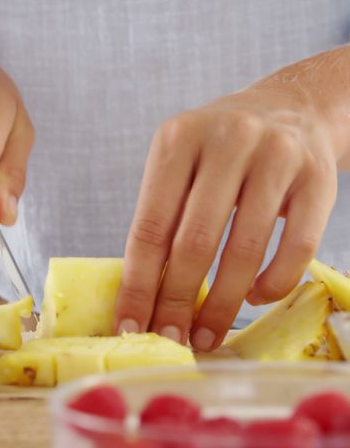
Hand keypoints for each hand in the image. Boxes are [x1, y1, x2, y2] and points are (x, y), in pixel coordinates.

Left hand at [116, 85, 340, 350]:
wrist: (291, 108)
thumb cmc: (219, 152)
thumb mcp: (180, 165)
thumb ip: (162, 217)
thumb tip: (142, 299)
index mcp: (177, 139)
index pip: (149, 225)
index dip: (138, 283)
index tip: (129, 325)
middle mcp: (227, 140)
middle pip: (193, 240)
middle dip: (177, 300)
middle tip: (168, 340)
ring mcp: (277, 156)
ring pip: (244, 248)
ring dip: (222, 304)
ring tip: (206, 336)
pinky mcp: (318, 178)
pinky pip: (296, 246)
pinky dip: (272, 282)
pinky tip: (253, 299)